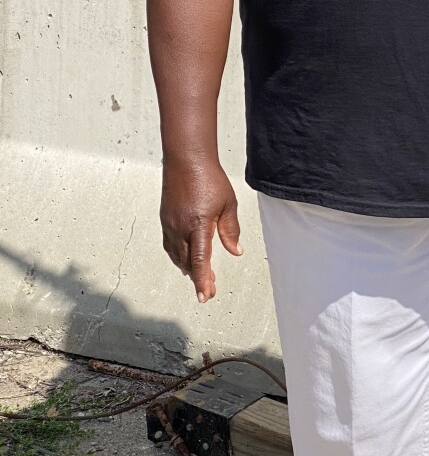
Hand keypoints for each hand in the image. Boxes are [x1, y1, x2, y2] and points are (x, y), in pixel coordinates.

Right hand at [160, 156, 242, 302]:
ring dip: (187, 268)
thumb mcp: (228, 204)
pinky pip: (170, 244)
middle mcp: (181, 227)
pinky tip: (184, 258)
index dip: (202, 280)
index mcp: (198, 225)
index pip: (200, 260)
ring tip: (198, 276)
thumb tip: (236, 251)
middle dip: (198, 278)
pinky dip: (177, 256)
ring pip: (177, 255)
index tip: (205, 296)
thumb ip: (230, 230)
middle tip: (209, 289)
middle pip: (188, 262)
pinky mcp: (165, 219)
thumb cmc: (209, 178)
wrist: (186, 159)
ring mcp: (170, 224)